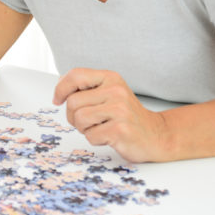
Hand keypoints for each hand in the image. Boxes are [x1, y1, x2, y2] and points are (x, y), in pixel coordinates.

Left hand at [52, 68, 169, 161]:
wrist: (157, 135)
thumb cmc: (126, 116)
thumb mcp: (109, 93)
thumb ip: (87, 88)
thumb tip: (60, 88)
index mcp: (111, 78)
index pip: (75, 75)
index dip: (60, 88)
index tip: (57, 100)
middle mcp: (116, 90)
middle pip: (73, 102)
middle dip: (73, 116)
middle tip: (87, 122)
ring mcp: (119, 110)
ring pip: (79, 119)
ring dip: (84, 129)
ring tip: (99, 128)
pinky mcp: (120, 129)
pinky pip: (90, 136)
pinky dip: (95, 139)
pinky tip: (109, 137)